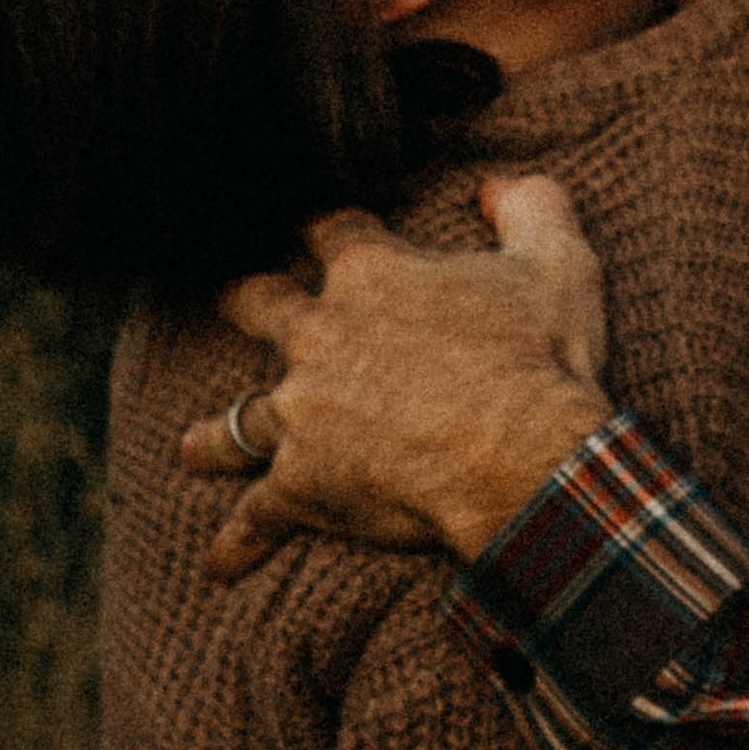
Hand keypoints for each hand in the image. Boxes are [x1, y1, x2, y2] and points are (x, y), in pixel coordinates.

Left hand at [183, 173, 611, 579]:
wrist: (522, 458)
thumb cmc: (540, 358)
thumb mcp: (556, 260)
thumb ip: (529, 204)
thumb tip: (497, 185)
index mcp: (371, 274)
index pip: (332, 229)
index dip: (327, 225)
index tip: (318, 225)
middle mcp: (320, 336)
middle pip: (261, 306)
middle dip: (248, 303)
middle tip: (237, 304)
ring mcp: (302, 413)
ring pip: (240, 416)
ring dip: (216, 434)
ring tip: (192, 447)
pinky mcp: (301, 484)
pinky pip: (258, 516)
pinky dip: (239, 541)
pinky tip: (220, 563)